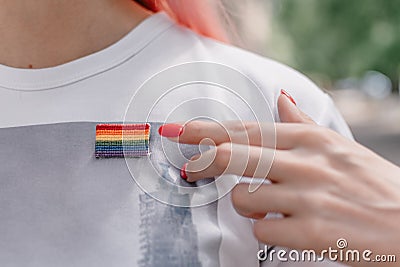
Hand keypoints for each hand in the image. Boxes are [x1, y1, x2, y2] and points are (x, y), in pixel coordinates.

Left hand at [159, 91, 399, 265]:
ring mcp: (307, 198)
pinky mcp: (310, 233)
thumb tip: (279, 100)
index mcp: (309, 140)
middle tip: (189, 165)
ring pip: (243, 198)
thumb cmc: (372, 184)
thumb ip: (301, 124)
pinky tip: (286, 228)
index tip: (182, 131)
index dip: (208, 130)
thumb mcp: (337, 146)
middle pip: (233, 156)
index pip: (246, 130)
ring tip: (269, 206)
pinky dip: (267, 231)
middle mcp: (305, 164)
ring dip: (247, 205)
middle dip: (203, 160)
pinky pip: (262, 231)